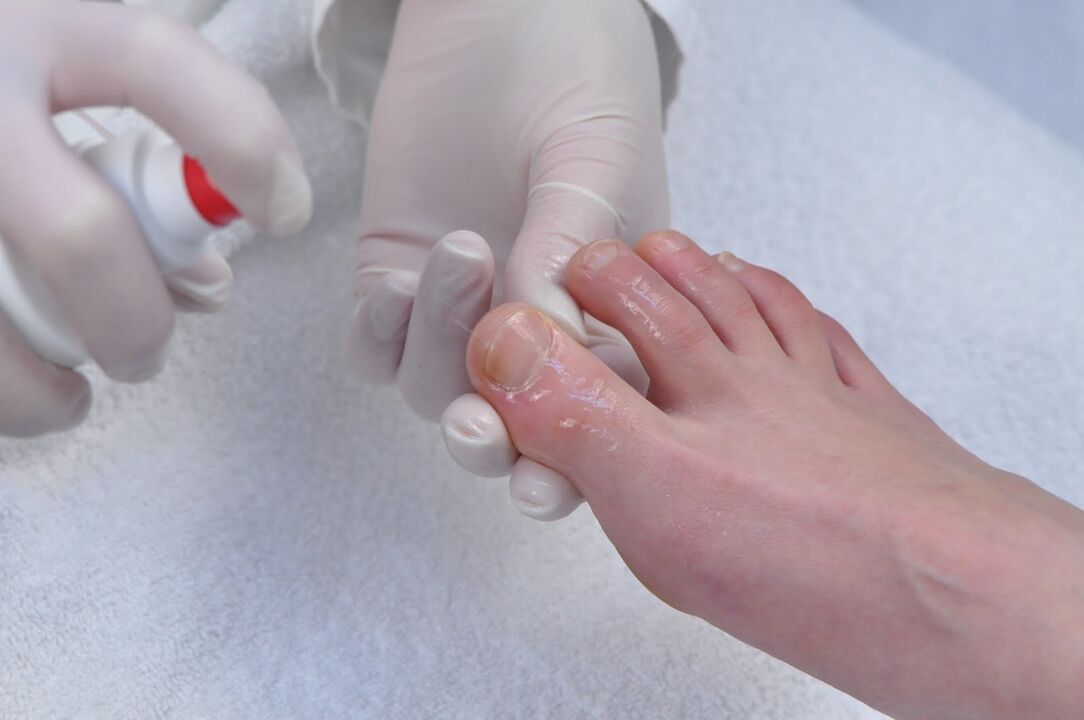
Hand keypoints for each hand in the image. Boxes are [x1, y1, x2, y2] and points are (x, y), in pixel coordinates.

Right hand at [0, 3, 310, 437]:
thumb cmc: (8, 121)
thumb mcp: (62, 103)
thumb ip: (145, 179)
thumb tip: (208, 286)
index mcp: (41, 37)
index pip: (156, 62)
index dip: (241, 140)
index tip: (288, 212)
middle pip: (81, 232)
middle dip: (134, 318)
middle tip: (148, 356)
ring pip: (6, 307)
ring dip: (52, 386)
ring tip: (72, 400)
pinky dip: (10, 397)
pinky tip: (28, 397)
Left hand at [351, 0, 666, 517]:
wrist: (502, 9)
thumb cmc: (577, 77)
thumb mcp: (594, 163)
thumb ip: (568, 251)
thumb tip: (544, 339)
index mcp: (607, 320)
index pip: (596, 416)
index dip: (573, 460)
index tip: (546, 476)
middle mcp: (531, 327)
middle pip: (508, 429)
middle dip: (491, 443)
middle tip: (478, 425)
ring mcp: (458, 307)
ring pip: (436, 390)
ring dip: (439, 346)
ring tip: (461, 251)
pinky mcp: (393, 272)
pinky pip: (372, 346)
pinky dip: (379, 331)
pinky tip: (398, 278)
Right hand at [465, 231, 1083, 718]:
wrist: (946, 586)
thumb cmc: (802, 545)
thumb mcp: (648, 485)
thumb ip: (571, 408)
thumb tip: (501, 340)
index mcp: (699, 384)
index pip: (625, 307)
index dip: (579, 284)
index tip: (547, 276)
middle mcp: (758, 377)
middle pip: (692, 298)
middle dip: (639, 270)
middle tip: (607, 257)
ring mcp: (819, 397)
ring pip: (761, 312)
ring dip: (717, 277)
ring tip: (692, 257)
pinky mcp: (872, 427)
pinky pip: (834, 349)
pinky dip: (804, 318)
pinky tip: (799, 317)